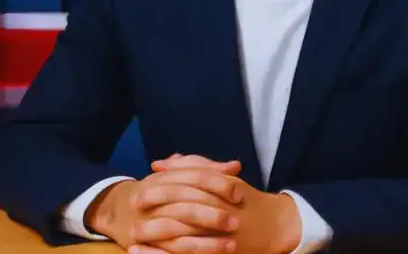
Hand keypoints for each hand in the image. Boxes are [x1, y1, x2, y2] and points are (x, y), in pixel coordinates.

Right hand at [85, 167, 242, 252]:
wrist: (119, 209)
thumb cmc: (159, 190)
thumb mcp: (178, 175)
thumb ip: (206, 169)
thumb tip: (236, 166)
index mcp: (164, 178)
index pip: (194, 177)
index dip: (217, 184)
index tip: (238, 193)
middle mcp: (153, 198)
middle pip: (186, 206)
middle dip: (213, 215)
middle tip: (236, 222)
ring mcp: (147, 224)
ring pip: (179, 234)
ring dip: (207, 242)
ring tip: (231, 245)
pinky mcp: (144, 245)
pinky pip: (169, 253)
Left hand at [149, 155, 302, 253]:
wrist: (273, 226)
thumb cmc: (243, 199)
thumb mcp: (223, 178)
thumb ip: (194, 166)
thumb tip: (161, 163)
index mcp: (224, 187)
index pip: (193, 179)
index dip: (167, 180)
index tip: (144, 183)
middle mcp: (223, 209)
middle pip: (186, 206)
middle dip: (158, 206)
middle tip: (135, 205)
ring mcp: (221, 234)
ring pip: (185, 235)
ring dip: (157, 235)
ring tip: (133, 235)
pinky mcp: (218, 253)